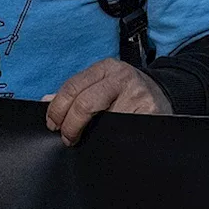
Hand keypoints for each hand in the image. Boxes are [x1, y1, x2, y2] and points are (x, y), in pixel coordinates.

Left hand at [45, 58, 171, 145]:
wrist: (162, 95)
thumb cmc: (124, 92)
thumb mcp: (101, 84)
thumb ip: (74, 92)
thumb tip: (46, 101)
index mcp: (105, 67)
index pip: (73, 87)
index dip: (58, 110)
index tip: (53, 125)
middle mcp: (122, 76)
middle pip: (85, 103)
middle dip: (70, 125)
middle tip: (67, 138)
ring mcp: (137, 94)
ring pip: (103, 120)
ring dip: (90, 134)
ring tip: (86, 140)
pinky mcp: (150, 111)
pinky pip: (122, 131)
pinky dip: (110, 140)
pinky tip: (107, 141)